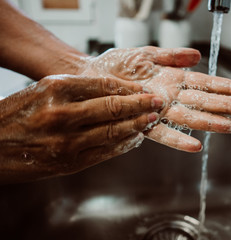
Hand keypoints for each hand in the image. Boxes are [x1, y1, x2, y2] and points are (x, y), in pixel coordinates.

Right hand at [0, 75, 163, 182]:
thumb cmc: (15, 115)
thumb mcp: (42, 90)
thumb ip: (76, 89)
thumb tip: (114, 91)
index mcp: (54, 89)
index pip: (104, 85)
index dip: (128, 87)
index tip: (142, 88)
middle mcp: (62, 115)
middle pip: (113, 107)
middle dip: (140, 104)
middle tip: (157, 101)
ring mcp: (67, 142)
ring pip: (114, 131)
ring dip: (137, 125)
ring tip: (150, 119)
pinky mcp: (70, 164)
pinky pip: (106, 152)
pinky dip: (124, 145)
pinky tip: (135, 138)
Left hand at [79, 47, 230, 151]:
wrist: (90, 76)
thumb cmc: (116, 64)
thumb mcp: (147, 53)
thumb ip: (173, 55)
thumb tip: (198, 56)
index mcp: (174, 78)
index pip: (207, 83)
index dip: (228, 87)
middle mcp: (170, 96)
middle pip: (204, 101)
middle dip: (228, 106)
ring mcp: (158, 110)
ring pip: (189, 117)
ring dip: (210, 122)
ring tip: (230, 127)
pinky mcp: (143, 121)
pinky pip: (163, 133)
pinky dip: (179, 139)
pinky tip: (196, 145)